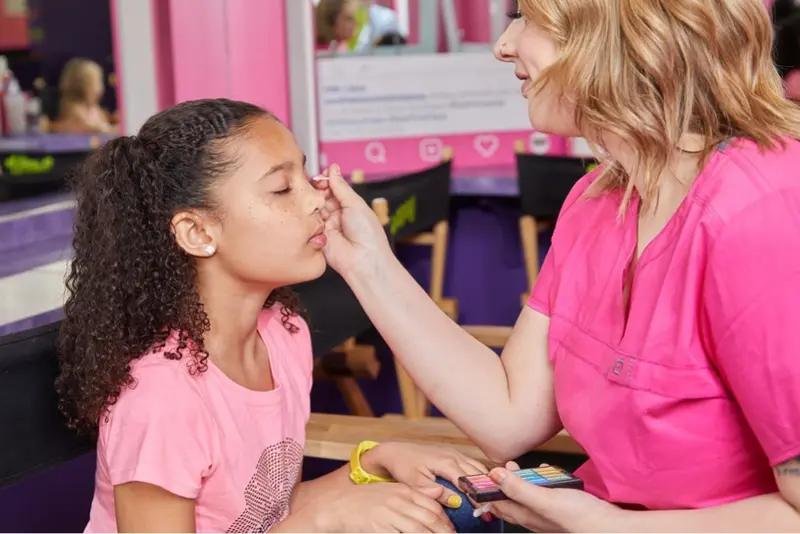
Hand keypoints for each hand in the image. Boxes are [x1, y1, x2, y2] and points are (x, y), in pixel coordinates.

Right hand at [311, 164, 393, 277]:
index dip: (325, 181)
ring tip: (315, 202)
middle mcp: (336, 215)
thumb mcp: (355, 203)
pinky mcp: (316, 237)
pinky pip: (308, 223)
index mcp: (349, 205)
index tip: (321, 177)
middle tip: (315, 187)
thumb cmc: (367, 233)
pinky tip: (312, 215)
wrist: (364, 260)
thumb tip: (333, 168)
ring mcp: (326, 226)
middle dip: (317, 191)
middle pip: (320, 197)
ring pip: (313, 208)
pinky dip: (309, 217)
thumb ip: (340, 186)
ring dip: (313, 203)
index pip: (332, 188)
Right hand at [313, 481, 453, 531]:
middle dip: (444, 532)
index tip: (451, 532)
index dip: (445, 522)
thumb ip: (411, 496)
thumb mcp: (389, 493)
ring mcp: (390, 514)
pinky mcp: (380, 527)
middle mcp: (399, 500)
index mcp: (403, 491)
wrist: (335, 505)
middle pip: (430, 518)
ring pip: (419, 529)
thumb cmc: (362, 501)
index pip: (432, 506)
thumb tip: (435, 498)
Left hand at [364, 442, 487, 509]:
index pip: (469, 482)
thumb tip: (455, 501)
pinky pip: (473, 465)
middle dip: (487, 492)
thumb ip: (436, 492)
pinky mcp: (454, 455)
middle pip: (478, 475)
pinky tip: (485, 488)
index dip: (479, 497)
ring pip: (479, 469)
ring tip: (493, 501)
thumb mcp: (416, 482)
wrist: (396, 452)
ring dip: (487, 484)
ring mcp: (456, 454)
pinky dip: (481, 477)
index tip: (486, 510)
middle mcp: (455, 455)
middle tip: (494, 508)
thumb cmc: (403, 466)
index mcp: (447, 462)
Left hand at [485, 462, 621, 531]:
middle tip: (499, 468)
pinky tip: (547, 473)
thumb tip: (494, 474)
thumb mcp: (545, 500)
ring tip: (519, 468)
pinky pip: (545, 493)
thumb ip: (519, 488)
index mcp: (525, 515)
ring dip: (522, 481)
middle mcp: (534, 516)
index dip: (484, 491)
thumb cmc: (579, 518)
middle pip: (510, 500)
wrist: (609, 526)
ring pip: (528, 496)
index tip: (475, 478)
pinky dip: (542, 482)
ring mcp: (548, 512)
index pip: (496, 503)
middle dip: (502, 483)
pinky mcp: (561, 507)